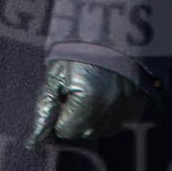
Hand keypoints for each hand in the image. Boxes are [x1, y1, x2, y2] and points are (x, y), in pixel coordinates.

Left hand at [26, 60, 149, 147]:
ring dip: (92, 117)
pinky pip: (116, 124)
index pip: (65, 130)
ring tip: (93, 88)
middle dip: (76, 116)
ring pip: (99, 131)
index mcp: (88, 99)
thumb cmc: (80, 49)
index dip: (61, 111)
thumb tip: (34, 140)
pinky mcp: (137, 109)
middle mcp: (110, 109)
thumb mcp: (56, 73)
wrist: (113, 30)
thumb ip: (45, 107)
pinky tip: (106, 92)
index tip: (64, 91)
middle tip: (78, 88)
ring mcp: (127, 110)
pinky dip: (108, 114)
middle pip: (83, 133)